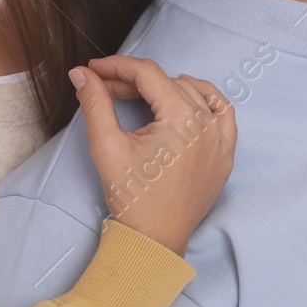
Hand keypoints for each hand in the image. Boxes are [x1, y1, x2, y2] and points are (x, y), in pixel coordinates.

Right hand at [72, 54, 236, 257]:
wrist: (154, 240)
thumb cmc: (133, 198)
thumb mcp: (107, 146)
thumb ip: (95, 103)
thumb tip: (81, 74)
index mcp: (182, 120)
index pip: (148, 74)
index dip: (117, 66)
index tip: (94, 70)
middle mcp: (208, 125)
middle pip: (168, 83)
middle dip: (133, 81)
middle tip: (103, 88)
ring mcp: (222, 141)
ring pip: (196, 93)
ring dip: (167, 87)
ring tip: (139, 93)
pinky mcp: (225, 155)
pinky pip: (222, 114)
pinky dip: (204, 102)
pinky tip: (186, 102)